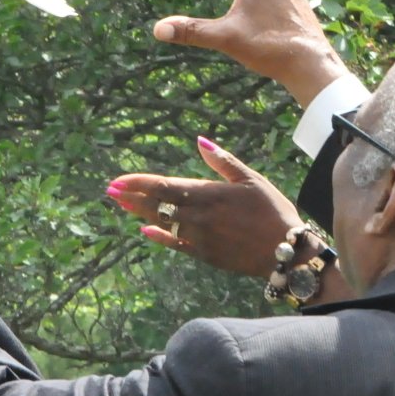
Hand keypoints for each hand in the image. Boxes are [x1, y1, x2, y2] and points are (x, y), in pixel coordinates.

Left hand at [106, 137, 301, 278]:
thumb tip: (199, 141)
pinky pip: (175, 244)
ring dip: (140, 212)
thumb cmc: (272, 211)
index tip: (118, 179)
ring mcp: (199, 237)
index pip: (164, 186)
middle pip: (157, 204)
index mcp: (209, 193)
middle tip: (110, 191)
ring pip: (162, 222)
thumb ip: (223, 161)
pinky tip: (145, 230)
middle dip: (131, 196)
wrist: (285, 252)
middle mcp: (198, 215)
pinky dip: (159, 236)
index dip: (139, 182)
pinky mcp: (204, 254)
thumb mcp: (251, 180)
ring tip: (121, 205)